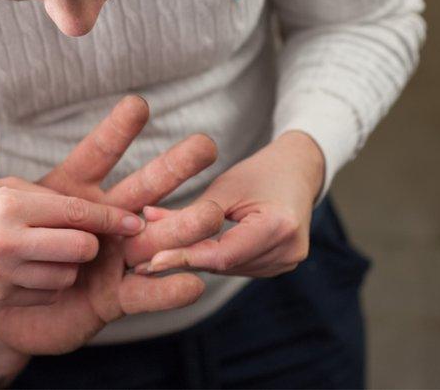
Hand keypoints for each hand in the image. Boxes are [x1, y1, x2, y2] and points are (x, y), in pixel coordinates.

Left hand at [0, 96, 222, 353]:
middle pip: (145, 189)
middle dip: (175, 167)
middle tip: (205, 145)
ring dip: (186, 224)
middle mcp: (103, 221)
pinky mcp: (115, 297)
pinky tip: (194, 282)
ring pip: (158, 237)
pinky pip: (147, 293)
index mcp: (74, 192)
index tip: (138, 105)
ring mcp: (114, 258)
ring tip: (213, 211)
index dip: (118, 131)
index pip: (100, 155)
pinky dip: (170, 289)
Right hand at [0, 114, 147, 305]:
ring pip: (67, 274)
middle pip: (81, 248)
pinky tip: (35, 268)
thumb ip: (45, 190)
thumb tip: (92, 205)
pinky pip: (47, 292)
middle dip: (90, 242)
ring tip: (52, 251)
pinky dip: (50, 282)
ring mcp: (1, 272)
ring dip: (69, 264)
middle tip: (82, 235)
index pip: (77, 212)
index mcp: (11, 203)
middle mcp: (7, 239)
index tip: (135, 222)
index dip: (111, 218)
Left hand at [135, 131, 324, 277]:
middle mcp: (287, 251)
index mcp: (278, 226)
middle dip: (182, 260)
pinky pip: (235, 266)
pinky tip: (183, 256)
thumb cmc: (261, 170)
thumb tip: (146, 222)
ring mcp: (287, 262)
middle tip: (140, 262)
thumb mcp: (225, 185)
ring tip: (152, 259)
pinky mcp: (279, 266)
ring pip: (226, 269)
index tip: (150, 260)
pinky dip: (210, 260)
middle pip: (223, 264)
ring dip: (193, 262)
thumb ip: (191, 211)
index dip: (185, 258)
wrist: (299, 171)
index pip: (223, 253)